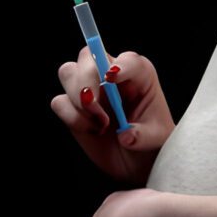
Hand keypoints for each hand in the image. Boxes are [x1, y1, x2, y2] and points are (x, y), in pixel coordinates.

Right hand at [51, 48, 173, 183]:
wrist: (136, 160)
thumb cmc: (151, 141)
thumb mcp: (156, 139)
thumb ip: (143, 136)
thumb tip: (125, 136)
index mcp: (139, 74)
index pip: (127, 59)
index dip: (118, 65)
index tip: (110, 78)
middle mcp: (111, 74)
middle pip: (87, 56)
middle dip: (87, 80)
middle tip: (98, 111)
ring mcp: (89, 88)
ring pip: (67, 72)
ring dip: (77, 98)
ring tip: (100, 124)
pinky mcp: (73, 106)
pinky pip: (59, 102)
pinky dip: (72, 117)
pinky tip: (92, 130)